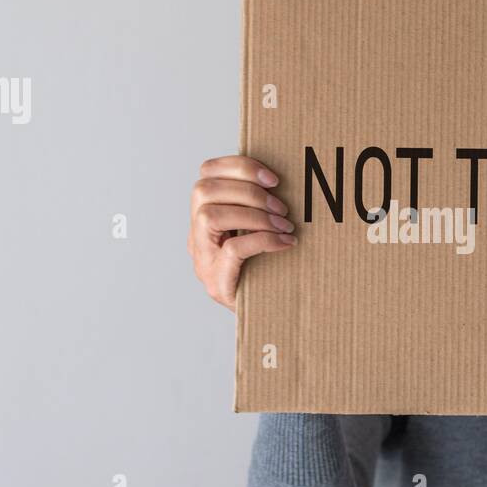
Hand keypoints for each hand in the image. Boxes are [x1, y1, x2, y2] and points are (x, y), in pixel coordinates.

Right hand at [189, 155, 296, 311]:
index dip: (238, 166)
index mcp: (205, 216)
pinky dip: (262, 240)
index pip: (206, 173)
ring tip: (284, 224)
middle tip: (281, 207)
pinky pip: (232, 249)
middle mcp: (196, 236)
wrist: (264, 320)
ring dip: (254, 215)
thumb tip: (290, 179)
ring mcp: (202, 259)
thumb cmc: (265, 271)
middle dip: (247, 191)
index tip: (273, 177)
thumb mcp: (258, 232)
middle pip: (204, 190)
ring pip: (211, 216)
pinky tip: (286, 243)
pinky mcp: (216, 281)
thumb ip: (260, 207)